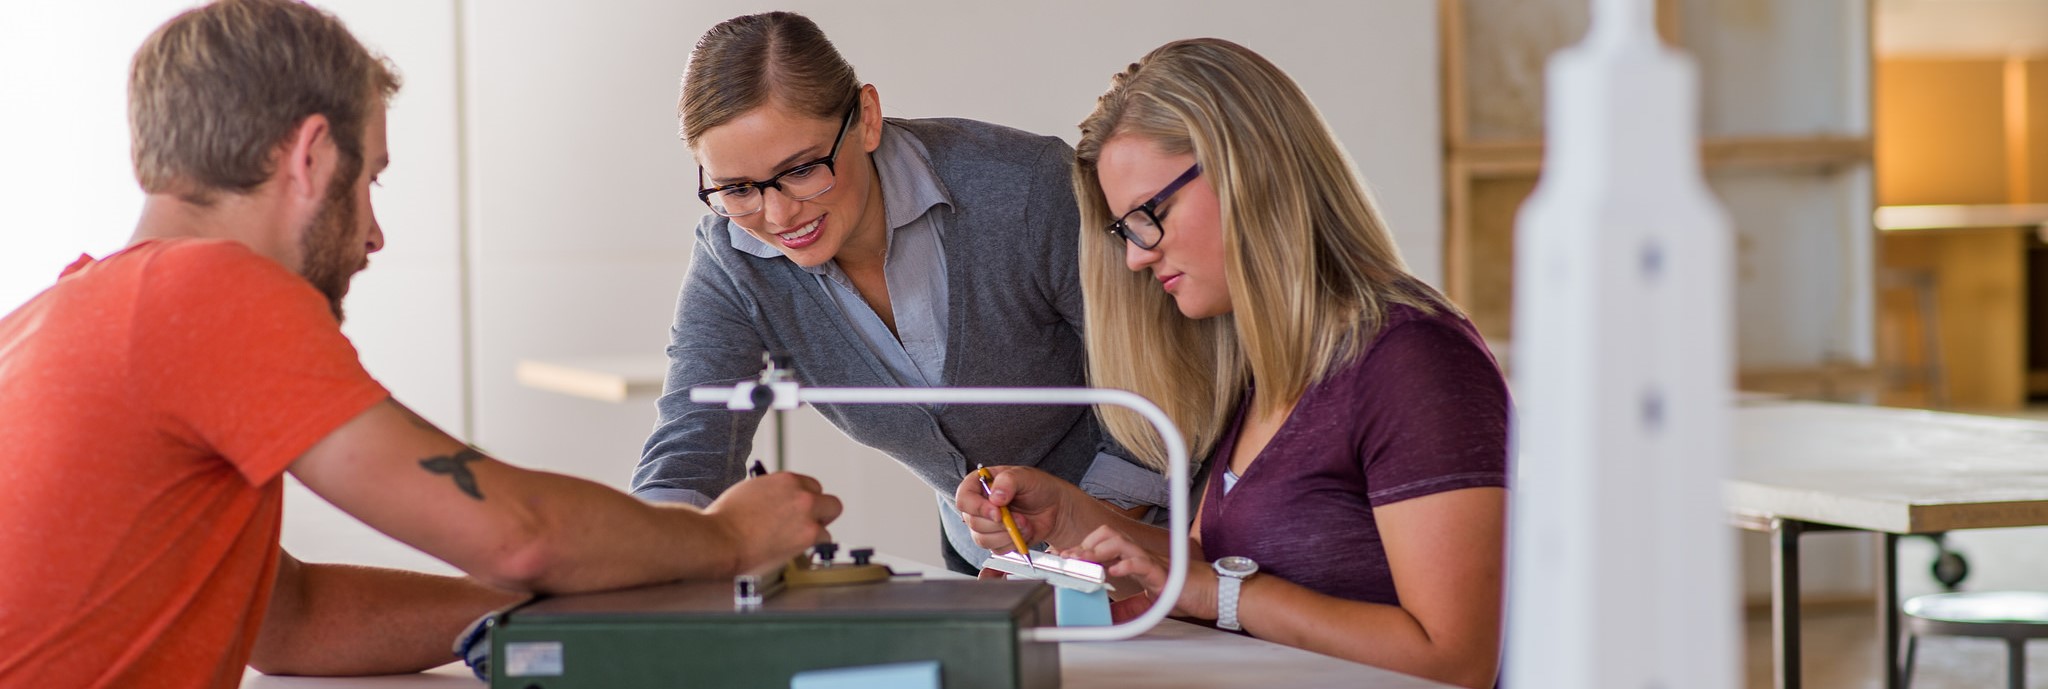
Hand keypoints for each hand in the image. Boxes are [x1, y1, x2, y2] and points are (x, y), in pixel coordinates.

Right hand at [704, 471, 841, 573]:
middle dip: (821, 514)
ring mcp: (807, 515)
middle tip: (809, 525)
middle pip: (829, 503)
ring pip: (827, 524)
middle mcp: (801, 494)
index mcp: (785, 480)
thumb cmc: (724, 520)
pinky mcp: (808, 536)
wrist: (720, 540)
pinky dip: (811, 548)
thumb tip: (778, 504)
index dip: (806, 501)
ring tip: (797, 543)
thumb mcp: (749, 492)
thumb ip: (772, 495)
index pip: (811, 487)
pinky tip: (797, 551)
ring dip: (816, 533)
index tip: (800, 510)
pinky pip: (822, 542)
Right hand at [953, 466, 1090, 552]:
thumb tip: (995, 497)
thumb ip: (1008, 481)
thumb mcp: (1025, 476)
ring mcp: (987, 524)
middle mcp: (979, 505)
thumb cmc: (1038, 487)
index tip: (997, 513)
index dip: (977, 508)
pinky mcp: (997, 539)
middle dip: (999, 524)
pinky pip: (996, 549)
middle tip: (1019, 517)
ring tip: (1024, 522)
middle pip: (973, 522)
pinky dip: (1013, 543)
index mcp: (979, 484)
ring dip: (1007, 534)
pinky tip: (1024, 531)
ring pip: (982, 539)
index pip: (964, 499)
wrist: (1055, 506)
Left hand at [1069, 525, 1217, 620]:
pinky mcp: (1162, 572)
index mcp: (1134, 560)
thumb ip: (1128, 606)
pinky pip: (1141, 563)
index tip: (1065, 557)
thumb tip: (1108, 615)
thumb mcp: (1148, 602)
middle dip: (1084, 545)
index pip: (1103, 544)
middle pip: (1106, 535)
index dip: (1082, 548)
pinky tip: (1113, 571)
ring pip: (1119, 542)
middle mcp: (1140, 555)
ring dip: (1097, 550)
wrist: (1214, 593)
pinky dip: (1125, 565)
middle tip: (1068, 557)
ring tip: (1083, 560)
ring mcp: (1150, 561)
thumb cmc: (1185, 591)